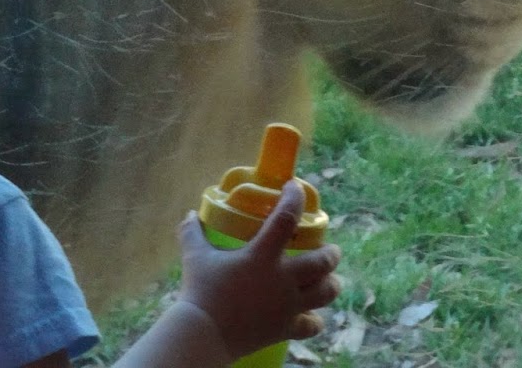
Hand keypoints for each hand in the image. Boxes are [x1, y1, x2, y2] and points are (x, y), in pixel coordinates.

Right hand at [176, 181, 342, 360]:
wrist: (206, 333)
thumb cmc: (201, 290)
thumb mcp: (194, 255)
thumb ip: (192, 232)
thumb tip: (189, 215)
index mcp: (262, 255)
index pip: (286, 219)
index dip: (294, 199)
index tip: (295, 188)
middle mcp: (283, 279)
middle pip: (322, 262)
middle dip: (331, 253)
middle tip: (329, 248)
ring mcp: (288, 305)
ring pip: (325, 293)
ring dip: (331, 283)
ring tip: (330, 279)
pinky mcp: (286, 328)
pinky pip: (312, 325)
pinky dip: (315, 320)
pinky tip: (312, 315)